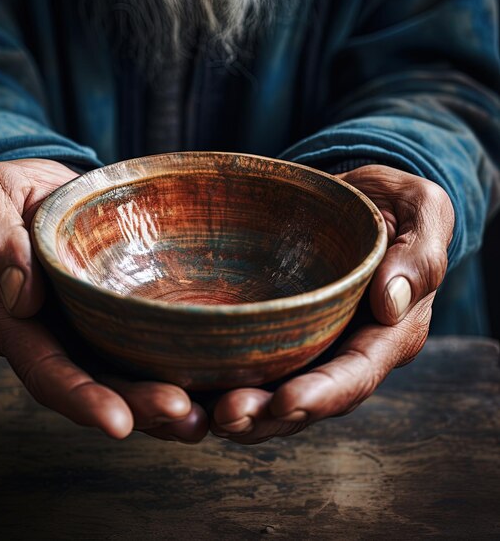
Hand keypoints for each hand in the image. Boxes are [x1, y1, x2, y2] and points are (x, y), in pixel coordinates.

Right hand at [0, 159, 206, 441]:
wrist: (43, 189)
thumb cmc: (12, 193)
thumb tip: (20, 297)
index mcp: (16, 320)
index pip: (45, 370)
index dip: (79, 399)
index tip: (116, 422)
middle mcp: (54, 337)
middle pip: (95, 386)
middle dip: (137, 408)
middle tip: (183, 414)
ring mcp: (88, 330)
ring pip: (124, 380)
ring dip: (161, 407)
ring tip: (201, 417)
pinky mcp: (116, 317)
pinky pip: (144, 351)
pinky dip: (172, 373)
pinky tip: (209, 385)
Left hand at [210, 165, 454, 443]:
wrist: (354, 198)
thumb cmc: (390, 203)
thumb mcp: (420, 210)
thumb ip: (419, 253)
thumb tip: (392, 301)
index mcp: (388, 330)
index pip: (357, 373)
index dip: (322, 394)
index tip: (286, 401)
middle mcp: (346, 349)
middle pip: (310, 398)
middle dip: (270, 415)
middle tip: (227, 415)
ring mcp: (311, 346)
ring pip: (277, 393)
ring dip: (245, 411)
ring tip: (206, 414)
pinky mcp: (280, 332)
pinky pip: (256, 365)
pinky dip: (225, 381)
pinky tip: (196, 389)